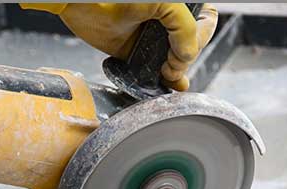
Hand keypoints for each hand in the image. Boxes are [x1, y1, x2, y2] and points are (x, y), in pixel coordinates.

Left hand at [20, 3, 217, 90]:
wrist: (81, 6)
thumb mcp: (161, 2)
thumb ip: (183, 26)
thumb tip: (187, 56)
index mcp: (177, 6)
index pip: (205, 23)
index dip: (199, 39)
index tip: (182, 51)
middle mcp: (167, 20)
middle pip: (192, 44)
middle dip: (184, 59)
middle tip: (170, 66)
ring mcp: (152, 37)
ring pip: (176, 59)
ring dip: (178, 72)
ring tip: (170, 78)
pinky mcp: (136, 53)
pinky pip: (155, 69)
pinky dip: (163, 79)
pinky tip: (168, 83)